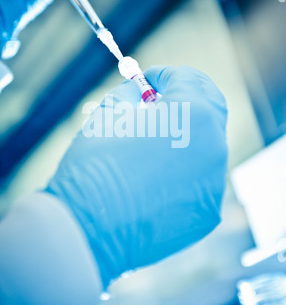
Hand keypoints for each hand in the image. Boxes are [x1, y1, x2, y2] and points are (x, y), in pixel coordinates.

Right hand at [46, 66, 227, 287]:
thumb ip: (133, 93)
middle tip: (156, 104)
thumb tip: (142, 91)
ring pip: (206, 146)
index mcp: (194, 113)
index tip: (147, 81)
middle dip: (183, 99)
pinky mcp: (208, 212)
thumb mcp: (111, 112)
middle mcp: (215, 145)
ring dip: (185, 137)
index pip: (188, 77)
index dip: (163, 75)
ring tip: (151, 145)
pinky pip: (201, 180)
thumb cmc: (96, 163)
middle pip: (208, 108)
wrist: (89, 228)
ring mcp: (215, 182)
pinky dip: (184, 172)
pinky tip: (155, 179)